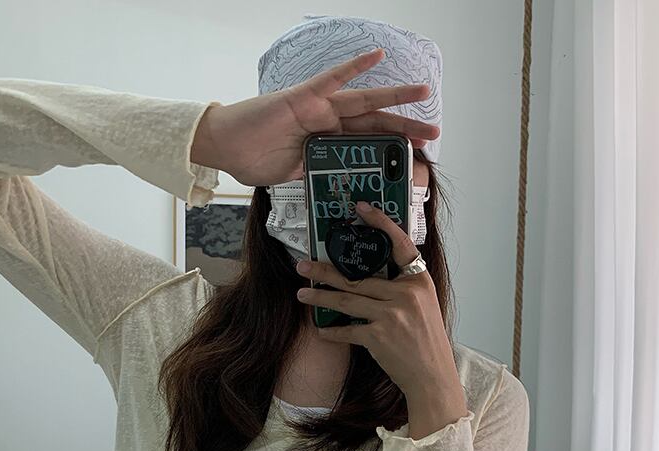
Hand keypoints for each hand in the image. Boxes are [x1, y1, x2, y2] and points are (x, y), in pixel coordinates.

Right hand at [191, 48, 440, 186]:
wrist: (223, 148)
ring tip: (423, 92)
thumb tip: (335, 187)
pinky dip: (354, 67)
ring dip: (394, 96)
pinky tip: (376, 56)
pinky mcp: (303, 98)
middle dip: (405, 127)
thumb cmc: (252, 159)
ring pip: (363, 100)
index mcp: (326, 142)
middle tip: (435, 132)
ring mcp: (317, 108)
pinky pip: (332, 79)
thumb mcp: (295, 176)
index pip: (366, 144)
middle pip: (374, 123)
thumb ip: (316, 174)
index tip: (418, 156)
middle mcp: (327, 122)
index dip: (392, 148)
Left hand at [295, 200, 468, 433]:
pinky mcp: (378, 337)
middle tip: (304, 266)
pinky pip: (347, 330)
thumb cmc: (427, 343)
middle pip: (358, 278)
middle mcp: (405, 295)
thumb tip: (369, 279)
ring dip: (320, 297)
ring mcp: (391, 315)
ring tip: (302, 294)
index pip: (400, 244)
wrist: (432, 376)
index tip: (361, 209)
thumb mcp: (424, 307)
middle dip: (327, 273)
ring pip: (347, 300)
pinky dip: (332, 331)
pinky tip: (321, 330)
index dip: (381, 224)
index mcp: (419, 282)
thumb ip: (402, 290)